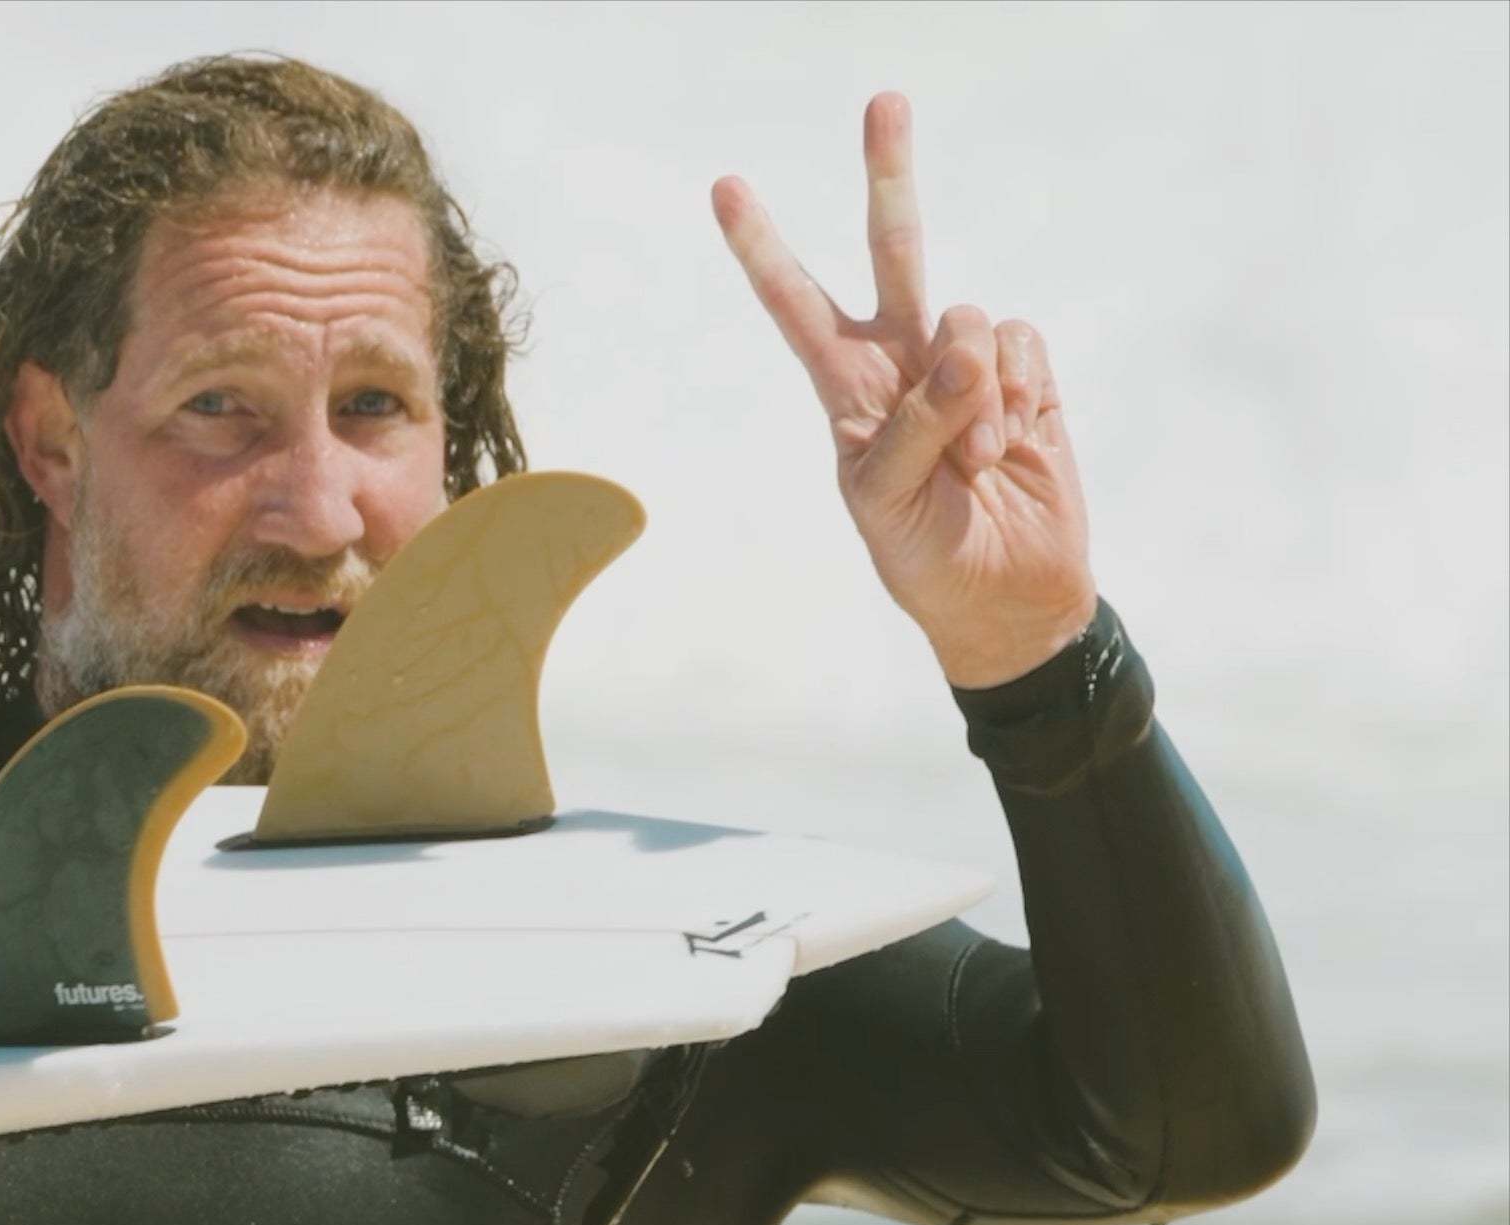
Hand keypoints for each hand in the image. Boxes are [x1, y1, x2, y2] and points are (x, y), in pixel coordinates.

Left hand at [714, 92, 1096, 687]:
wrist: (1007, 597)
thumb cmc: (926, 556)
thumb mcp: (889, 505)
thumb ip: (916, 425)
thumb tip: (961, 345)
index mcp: (845, 390)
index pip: (794, 305)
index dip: (761, 247)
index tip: (724, 187)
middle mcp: (901, 360)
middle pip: (894, 250)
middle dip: (889, 176)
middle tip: (884, 100)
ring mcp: (966, 362)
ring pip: (968, 318)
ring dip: (976, 398)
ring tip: (975, 464)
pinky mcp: (1027, 373)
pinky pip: (1022, 346)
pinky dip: (1020, 396)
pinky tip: (1014, 444)